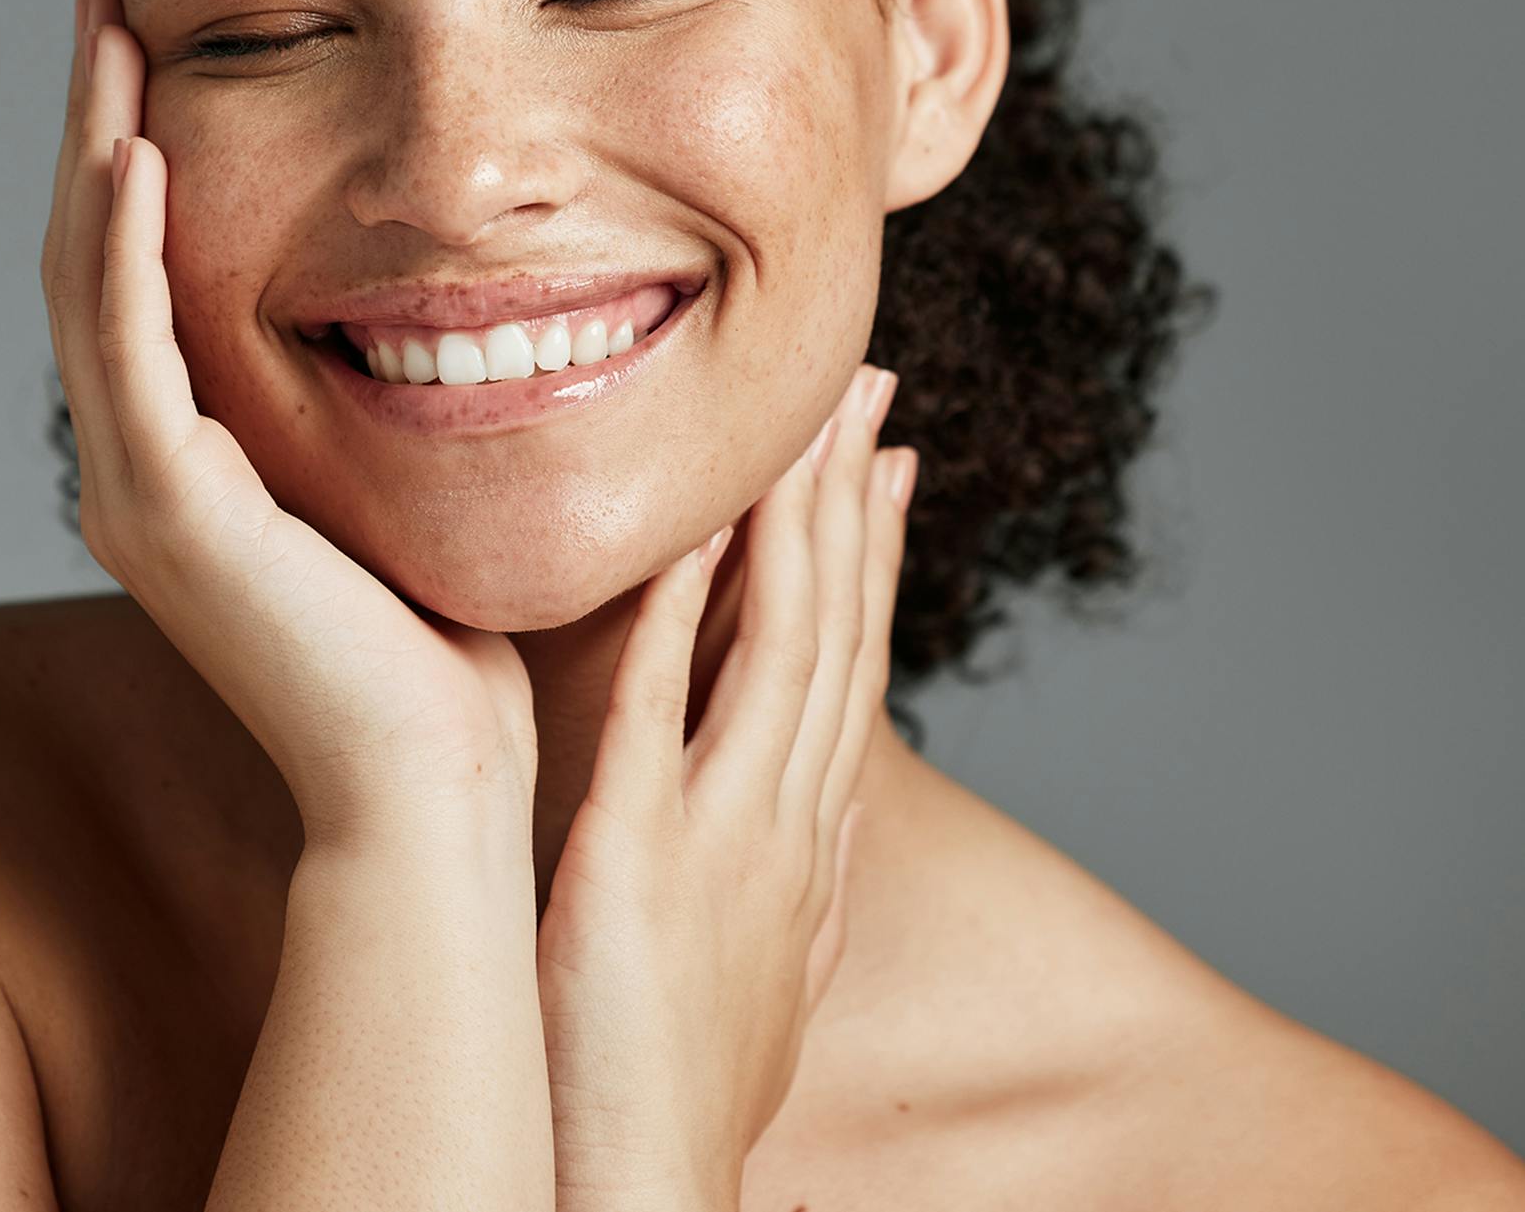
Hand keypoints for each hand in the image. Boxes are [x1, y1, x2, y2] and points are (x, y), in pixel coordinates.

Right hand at [41, 0, 539, 845]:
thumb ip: (391, 394)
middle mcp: (140, 470)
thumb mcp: (406, 483)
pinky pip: (128, 352)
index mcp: (189, 464)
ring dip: (93, 152)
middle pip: (93, 262)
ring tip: (107, 36)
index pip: (142, 281)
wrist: (434, 784)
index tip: (162, 55)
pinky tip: (136, 152)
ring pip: (88, 287)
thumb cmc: (445, 646)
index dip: (137, 163)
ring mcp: (141, 492)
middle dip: (97, 128)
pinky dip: (123, 248)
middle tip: (109, 9)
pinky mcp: (169, 514)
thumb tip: (456, 300)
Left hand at [534, 361, 917, 1211]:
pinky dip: (677, 611)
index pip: (853, 669)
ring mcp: (726, 836)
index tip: (884, 463)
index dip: (873, 559)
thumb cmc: (680, 1087)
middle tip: (867, 393)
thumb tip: (803, 820)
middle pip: (837, 632)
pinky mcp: (640, 857)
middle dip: (854, 505)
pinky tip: (684, 529)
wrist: (649, 1196)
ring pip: (780, 646)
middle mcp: (789, 824)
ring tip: (804, 420)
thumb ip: (780, 874)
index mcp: (807, 841)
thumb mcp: (759, 964)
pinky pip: (663, 707)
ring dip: (795, 525)